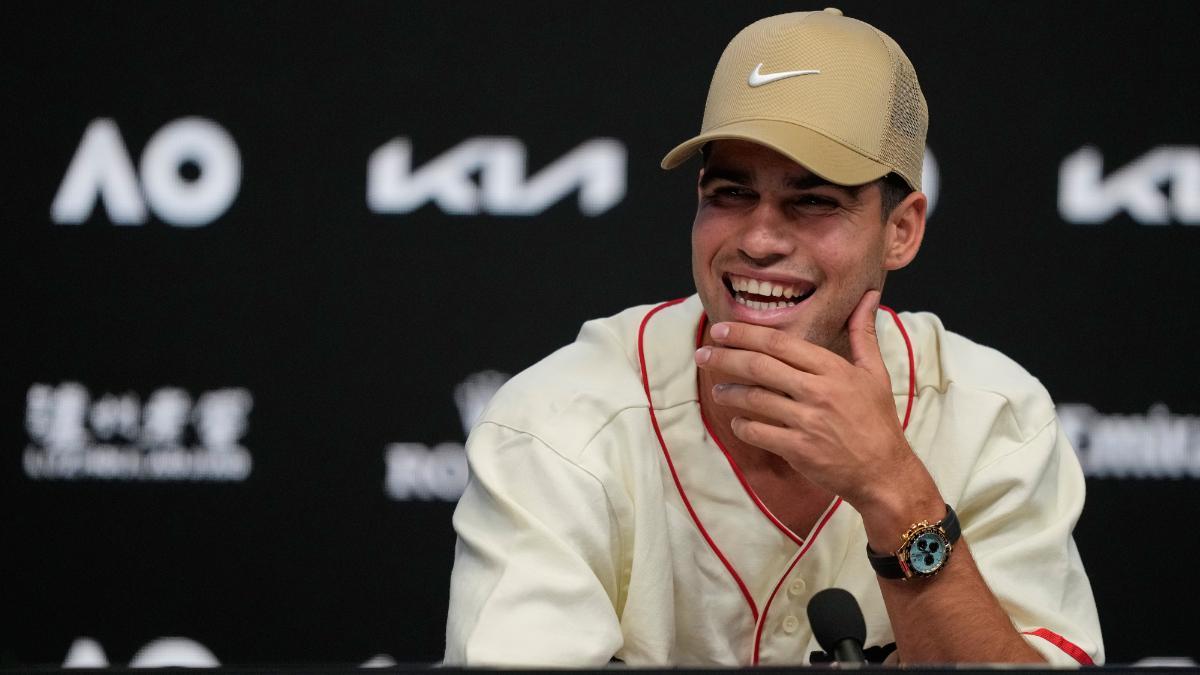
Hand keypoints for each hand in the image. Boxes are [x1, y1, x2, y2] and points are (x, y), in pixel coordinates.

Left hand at [694, 290, 931, 509]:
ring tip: (717, 390)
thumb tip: (869, 296)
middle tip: (702, 354)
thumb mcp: (875, 373)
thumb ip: (863, 333)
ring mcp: (807, 421)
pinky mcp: (798, 449)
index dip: (745, 334)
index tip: (721, 329)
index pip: (780, 343)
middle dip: (725, 357)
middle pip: (760, 366)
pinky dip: (742, 425)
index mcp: (832, 369)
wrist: (884, 471)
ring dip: (729, 392)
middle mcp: (817, 391)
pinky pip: (758, 432)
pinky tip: (737, 422)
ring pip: (754, 398)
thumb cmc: (877, 420)